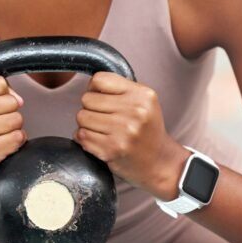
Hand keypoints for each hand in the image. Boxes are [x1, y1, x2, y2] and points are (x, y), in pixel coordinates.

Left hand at [73, 72, 184, 197]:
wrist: (160, 163)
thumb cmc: (147, 131)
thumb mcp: (144, 102)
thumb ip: (120, 90)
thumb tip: (89, 87)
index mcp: (142, 95)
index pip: (99, 79)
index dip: (94, 89)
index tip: (100, 98)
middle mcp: (135, 111)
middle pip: (87, 99)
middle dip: (90, 108)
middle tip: (103, 118)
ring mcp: (123, 131)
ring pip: (81, 117)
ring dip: (87, 124)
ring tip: (102, 130)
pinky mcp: (112, 149)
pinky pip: (81, 135)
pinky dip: (85, 138)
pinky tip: (99, 141)